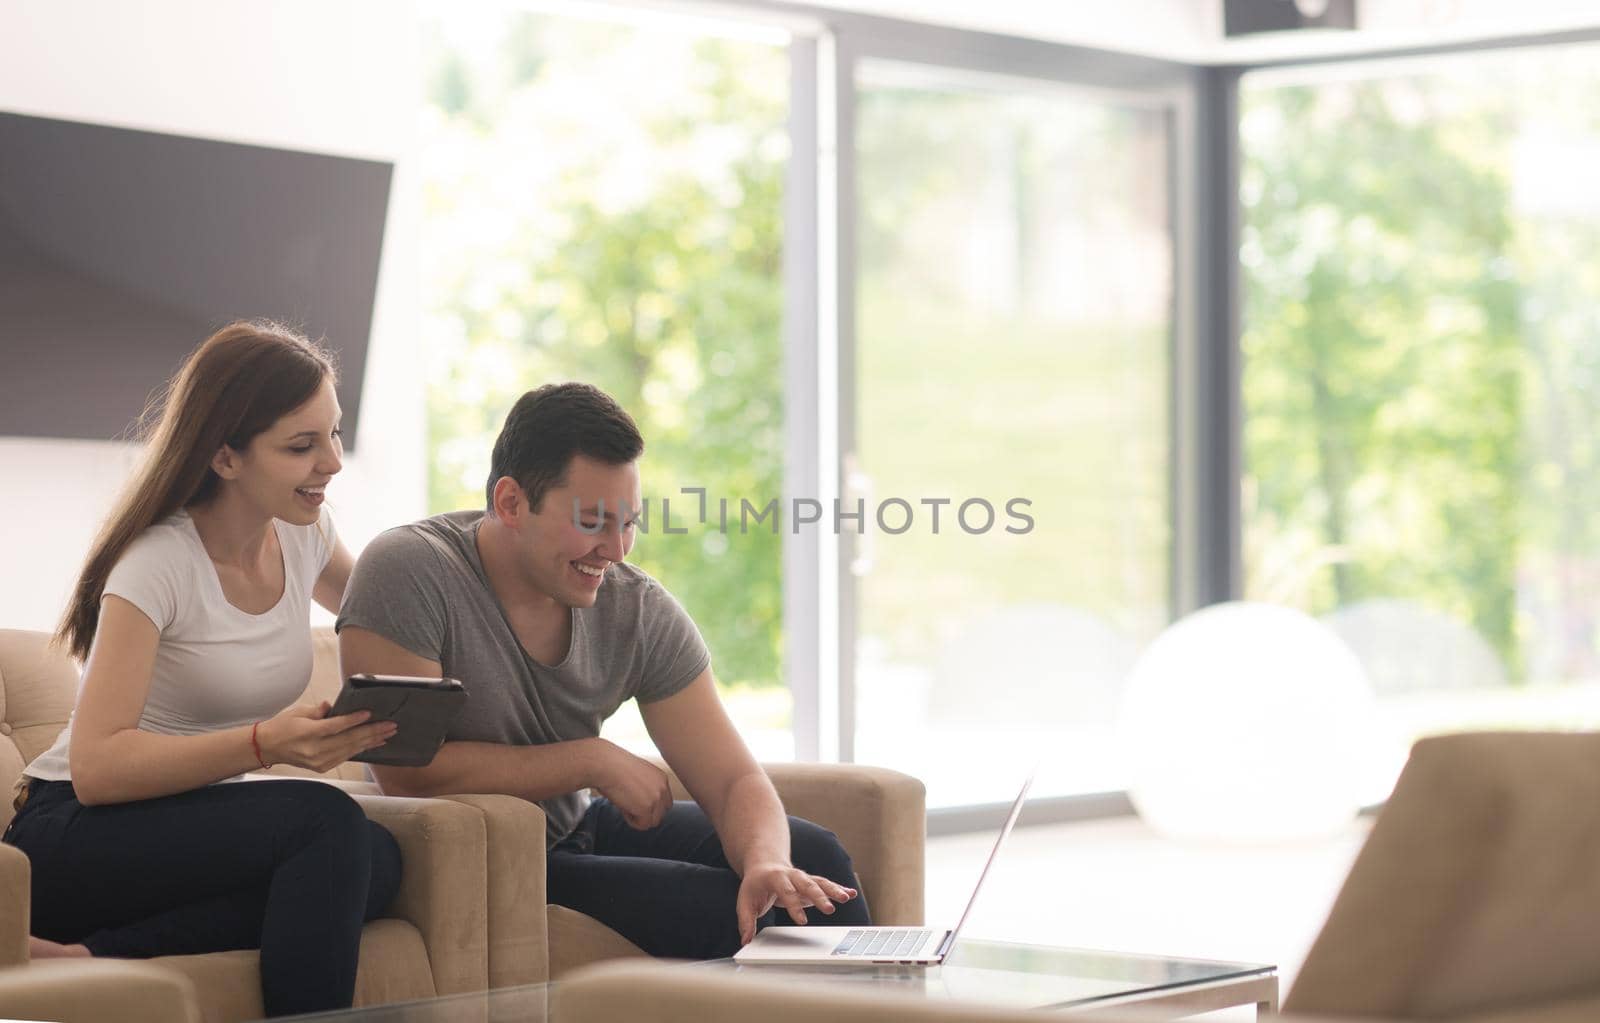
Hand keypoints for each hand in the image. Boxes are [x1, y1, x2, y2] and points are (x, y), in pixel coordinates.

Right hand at [256, 700, 396, 772]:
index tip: (369, 714)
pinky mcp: (322, 767)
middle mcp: (314, 750)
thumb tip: (334, 706)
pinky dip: (360, 750)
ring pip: (350, 750)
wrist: (266, 747)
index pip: (336, 726)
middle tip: (390, 725)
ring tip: (387, 734)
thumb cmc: (282, 726)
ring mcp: (319, 761)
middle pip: (348, 740)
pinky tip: (373, 744)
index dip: (354, 720)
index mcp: (308, 733)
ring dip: (371, 741)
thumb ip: (319, 711)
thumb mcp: (299, 712)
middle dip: (372, 732)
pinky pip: (346, 757)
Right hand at [590, 740, 672, 829]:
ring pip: (653, 822)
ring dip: (638, 818)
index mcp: (661, 778)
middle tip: (629, 805)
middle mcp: (663, 787)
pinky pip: (642, 825)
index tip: (634, 802)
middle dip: (646, 814)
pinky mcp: (647, 808)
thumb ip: (645, 789)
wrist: (605, 764)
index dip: (650, 806)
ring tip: (624, 804)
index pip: (664, 802)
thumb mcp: (636, 776)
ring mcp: (656, 798)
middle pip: (661, 814)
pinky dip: (631, 821)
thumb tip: (641, 806)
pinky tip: (622, 807)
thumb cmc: (613, 767)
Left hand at [736, 862, 857, 945]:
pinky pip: (826, 884)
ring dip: (834, 890)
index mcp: (775, 878)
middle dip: (819, 896)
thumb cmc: (755, 885)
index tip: (802, 922)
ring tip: (847, 898)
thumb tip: (746, 940)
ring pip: (820, 882)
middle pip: (807, 885)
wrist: (765, 864)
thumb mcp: (744, 901)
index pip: (786, 892)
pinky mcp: (812, 882)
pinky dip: (839, 888)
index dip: (794, 907)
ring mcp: (804, 878)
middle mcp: (792, 875)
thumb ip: (746, 921)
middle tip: (829, 910)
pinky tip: (852, 894)